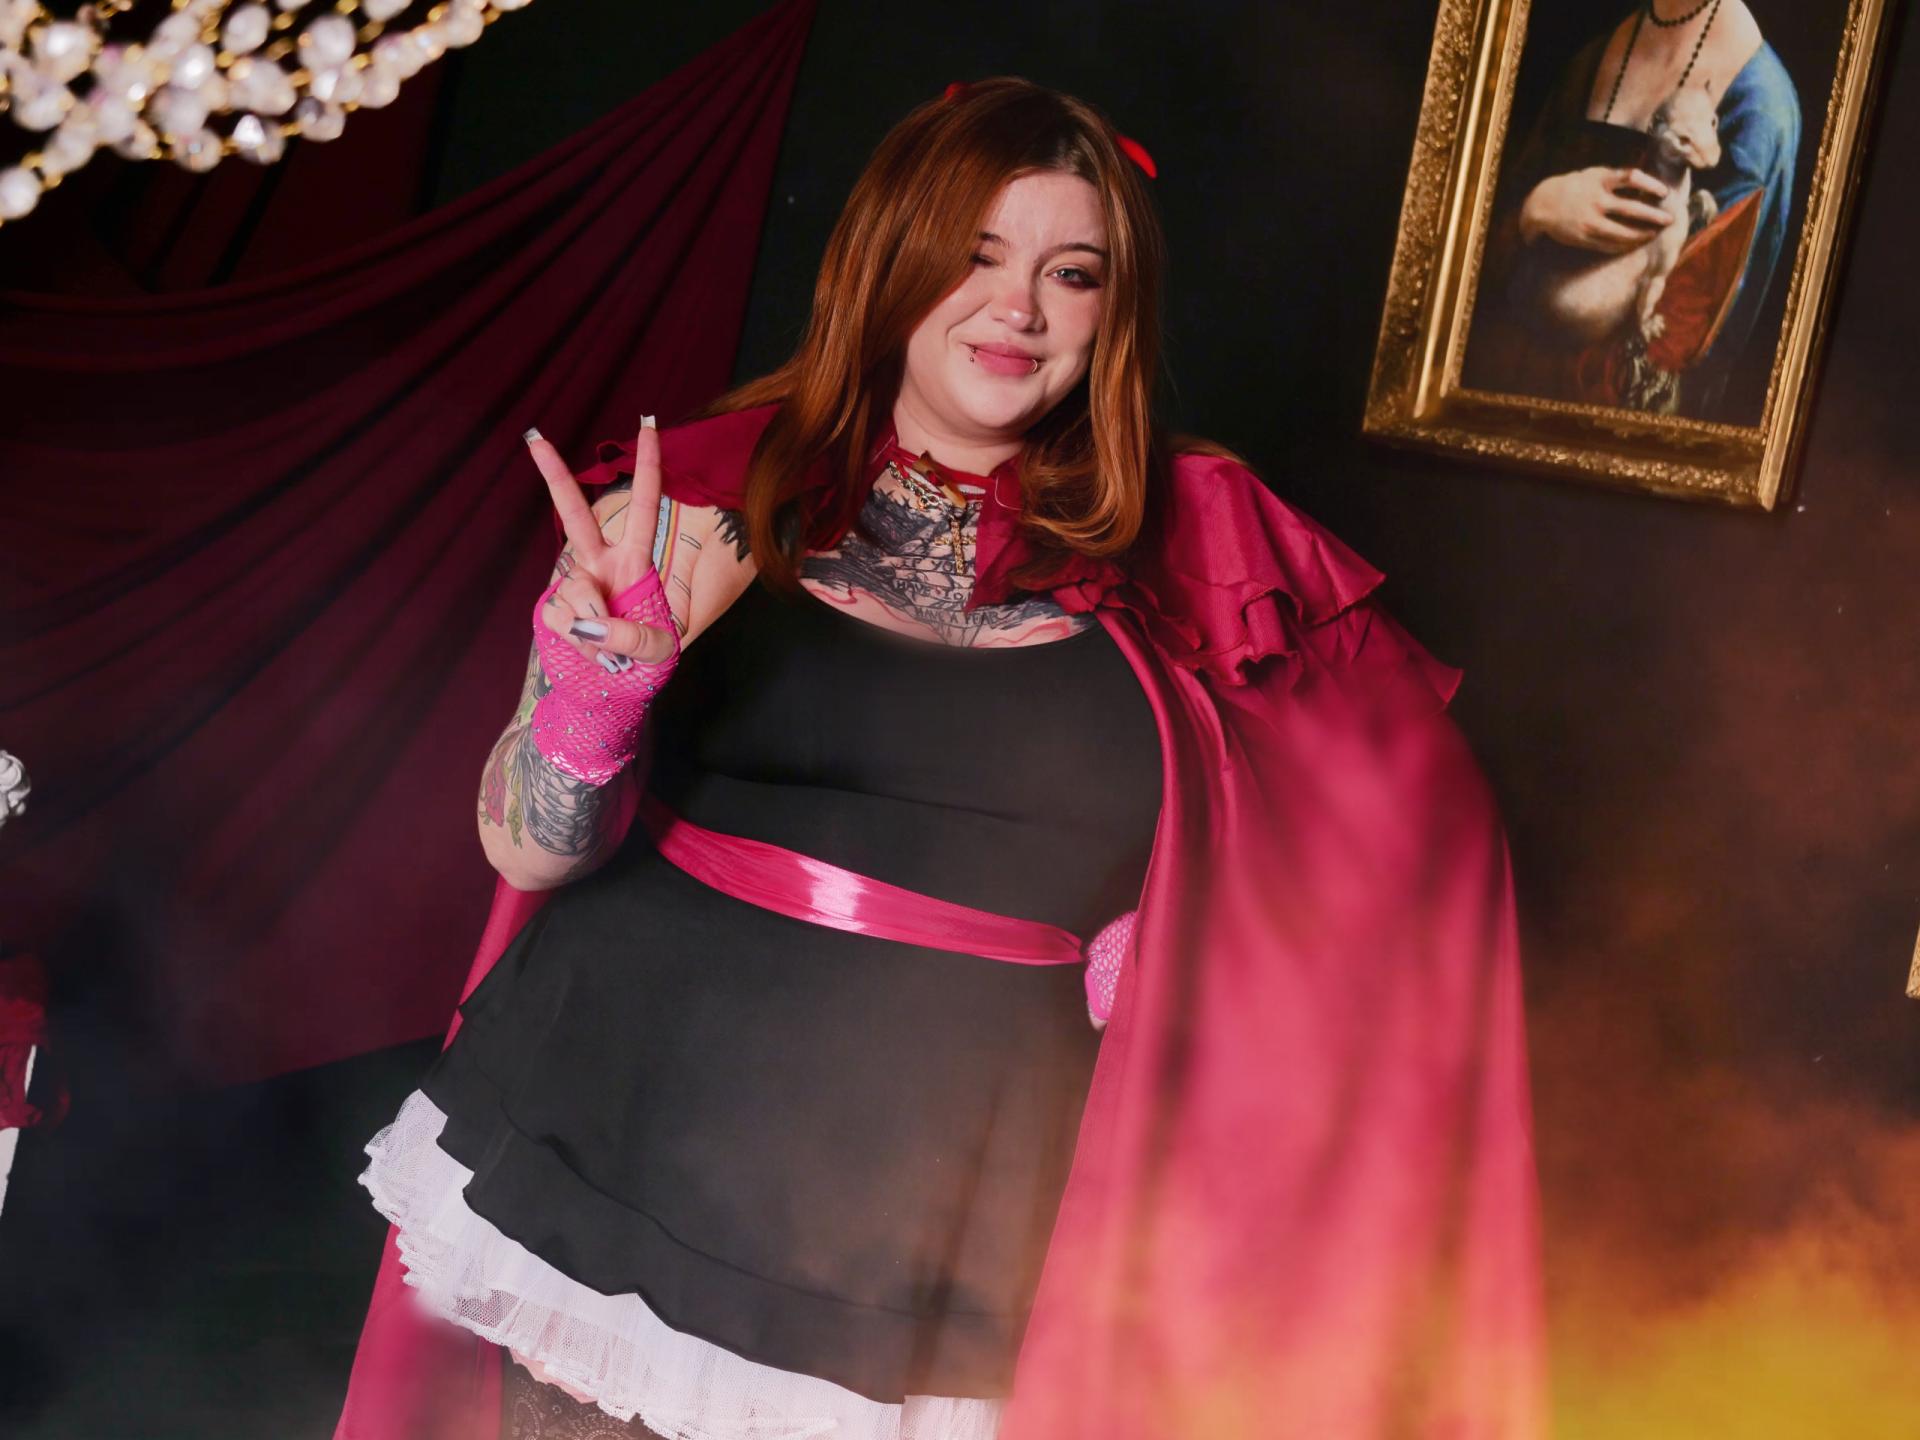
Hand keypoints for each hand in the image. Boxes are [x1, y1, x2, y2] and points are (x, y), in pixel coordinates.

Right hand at [525, 415, 675, 667]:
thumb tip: (591, 622)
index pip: (644, 506)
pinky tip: (590, 653)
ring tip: (610, 652)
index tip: (648, 425)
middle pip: (575, 513)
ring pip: (575, 590)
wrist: (609, 694)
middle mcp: (599, 564)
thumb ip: (634, 635)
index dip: (648, 467)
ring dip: (595, 627)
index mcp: (634, 560)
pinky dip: (581, 643)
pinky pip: (562, 619)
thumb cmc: (643, 666)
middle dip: (555, 476)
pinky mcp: (551, 611)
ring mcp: (573, 586)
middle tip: (534, 437)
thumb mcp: (658, 651)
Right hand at [1519, 166, 1673, 253]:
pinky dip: (1624, 245)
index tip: (1664, 193)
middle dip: (1653, 215)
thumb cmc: (1573, 186)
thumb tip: (1645, 182)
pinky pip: (1609, 245)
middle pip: (1631, 208)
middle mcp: (1596, 200)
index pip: (1632, 178)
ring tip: (1652, 234)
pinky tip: (1633, 244)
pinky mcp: (1584, 237)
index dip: (1651, 184)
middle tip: (1669, 220)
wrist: (1542, 204)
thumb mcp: (1592, 174)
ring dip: (1641, 234)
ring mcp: (1590, 221)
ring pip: (1622, 232)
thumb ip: (1615, 177)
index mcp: (1600, 180)